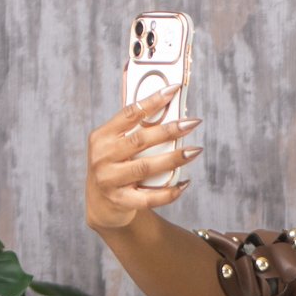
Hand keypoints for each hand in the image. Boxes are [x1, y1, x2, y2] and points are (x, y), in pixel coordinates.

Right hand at [86, 84, 201, 231]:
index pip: (129, 113)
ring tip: (194, 151)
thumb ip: (135, 129)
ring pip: (146, 167)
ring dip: (173, 159)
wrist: (101, 204)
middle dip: (169, 130)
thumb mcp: (116, 145)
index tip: (174, 90)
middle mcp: (103, 157)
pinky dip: (170, 191)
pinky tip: (185, 183)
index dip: (152, 100)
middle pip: (140, 140)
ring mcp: (110, 180)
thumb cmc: (115, 167)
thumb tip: (166, 106)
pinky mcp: (121, 201)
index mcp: (102, 136)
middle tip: (192, 123)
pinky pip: (149, 198)